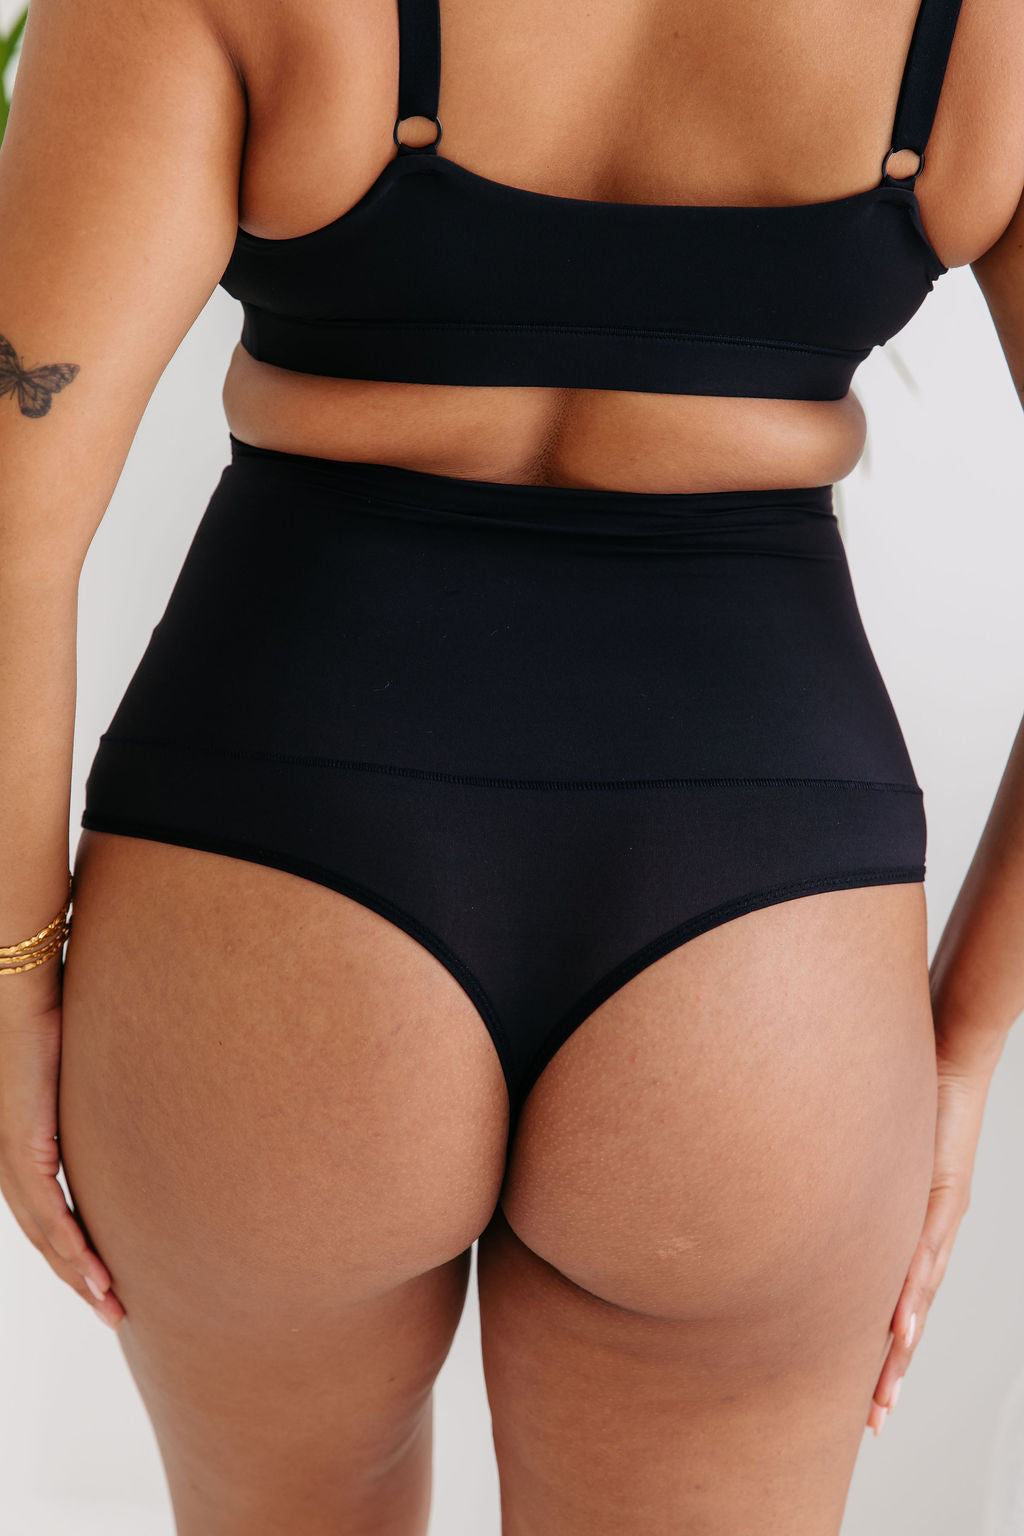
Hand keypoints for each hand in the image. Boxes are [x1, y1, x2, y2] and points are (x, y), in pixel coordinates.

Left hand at [0, 981, 124, 1329]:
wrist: (20, 986)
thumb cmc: (59, 1009)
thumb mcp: (92, 1064)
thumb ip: (116, 1087)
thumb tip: (163, 1081)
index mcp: (30, 1141)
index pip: (53, 1212)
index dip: (79, 1250)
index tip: (109, 1280)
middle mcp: (15, 1158)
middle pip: (49, 1236)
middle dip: (82, 1279)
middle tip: (114, 1312)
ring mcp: (13, 1155)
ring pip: (47, 1234)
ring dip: (79, 1275)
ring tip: (110, 1305)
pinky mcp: (21, 1145)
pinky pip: (47, 1210)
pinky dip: (70, 1246)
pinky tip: (91, 1272)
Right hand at [865, 1016, 1004, 1434]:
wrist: (947, 1051)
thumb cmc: (907, 1090)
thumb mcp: (868, 1146)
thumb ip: (837, 1173)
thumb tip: (790, 1190)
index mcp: (912, 1224)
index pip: (892, 1298)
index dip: (878, 1348)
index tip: (863, 1394)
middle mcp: (931, 1230)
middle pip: (909, 1315)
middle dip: (889, 1369)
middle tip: (874, 1419)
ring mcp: (937, 1215)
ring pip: (917, 1297)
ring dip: (898, 1347)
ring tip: (883, 1392)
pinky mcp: (939, 1192)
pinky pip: (920, 1250)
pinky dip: (908, 1292)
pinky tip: (898, 1324)